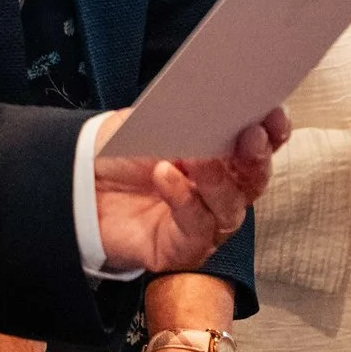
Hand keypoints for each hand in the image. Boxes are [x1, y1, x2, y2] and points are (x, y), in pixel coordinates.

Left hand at [93, 111, 287, 275]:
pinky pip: (196, 228)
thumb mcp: (153, 118)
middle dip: (256, 158)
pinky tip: (165, 176)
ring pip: (230, 207)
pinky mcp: (183, 249)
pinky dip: (183, 200)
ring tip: (195, 157)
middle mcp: (220, 192)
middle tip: (249, 135)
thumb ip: (186, 114)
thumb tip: (217, 103)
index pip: (259, 146)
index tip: (273, 114)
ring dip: (216, 180)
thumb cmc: (121, 150)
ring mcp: (204, 223)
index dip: (273, 132)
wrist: (77, 182)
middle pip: (254, 180)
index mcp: (222, 156)